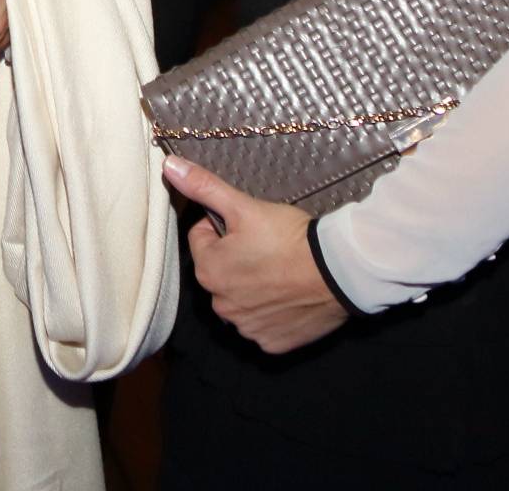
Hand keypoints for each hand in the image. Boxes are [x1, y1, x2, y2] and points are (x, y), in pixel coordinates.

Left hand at [162, 155, 348, 354]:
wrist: (339, 271)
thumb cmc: (288, 237)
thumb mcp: (244, 206)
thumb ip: (204, 187)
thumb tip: (169, 166)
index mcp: (208, 272)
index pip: (202, 239)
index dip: (224, 227)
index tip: (250, 226)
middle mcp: (221, 305)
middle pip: (220, 272)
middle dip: (236, 259)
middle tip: (268, 247)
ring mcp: (248, 328)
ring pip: (241, 299)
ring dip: (253, 287)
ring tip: (280, 270)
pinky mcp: (273, 343)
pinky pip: (264, 324)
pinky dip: (273, 312)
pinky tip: (289, 295)